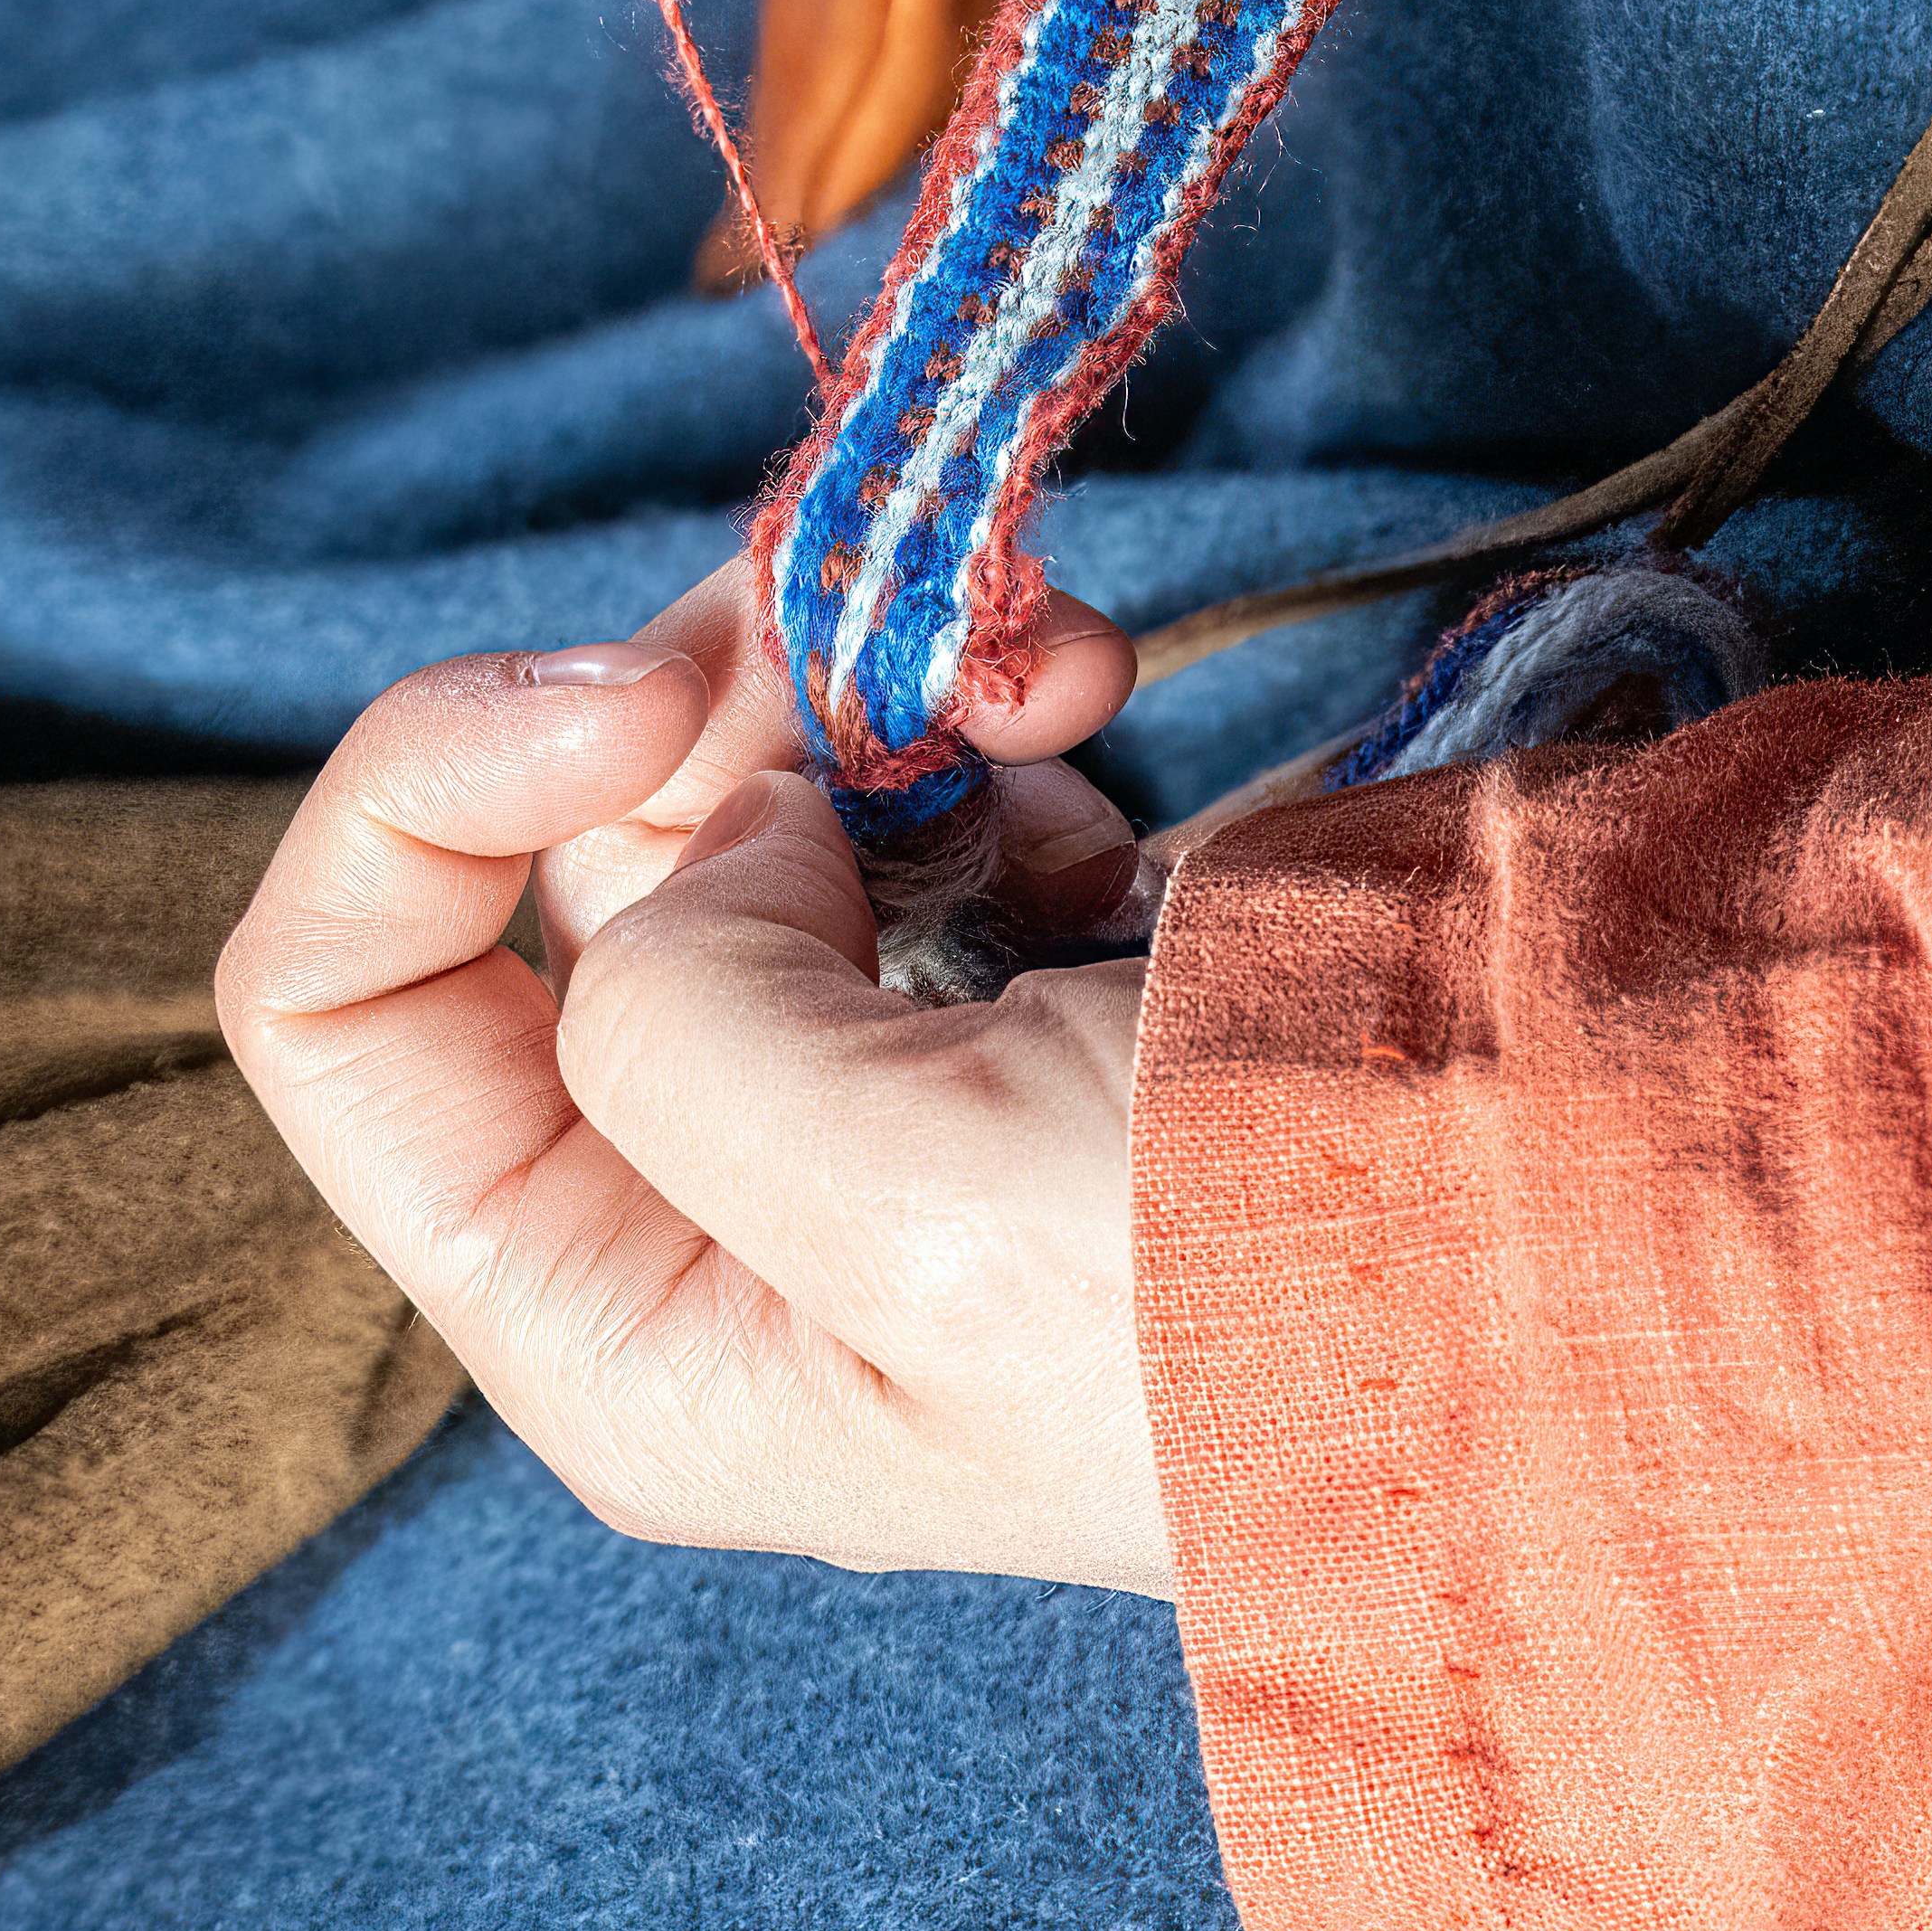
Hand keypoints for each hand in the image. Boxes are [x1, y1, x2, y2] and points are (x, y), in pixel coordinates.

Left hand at [217, 562, 1180, 1594]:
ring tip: (1047, 663)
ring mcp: (875, 1068)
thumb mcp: (882, 1207)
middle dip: (709, 689)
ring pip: (740, 773)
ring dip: (864, 666)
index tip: (654, 690)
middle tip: (872, 609)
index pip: (339, 1007)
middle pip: (554, 845)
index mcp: (613, 1321)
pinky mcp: (1023, 970)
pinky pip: (909, 767)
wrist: (1592, 1276)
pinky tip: (1093, 710)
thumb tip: (717, 829)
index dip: (437, 790)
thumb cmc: (1240, 1307)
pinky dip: (983, 695)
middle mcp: (709, 1198)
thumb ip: (684, 1010)